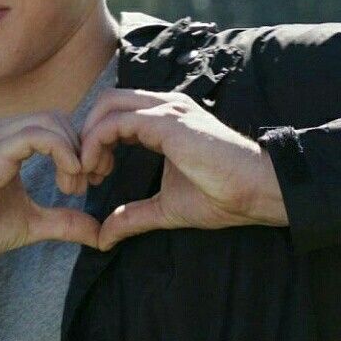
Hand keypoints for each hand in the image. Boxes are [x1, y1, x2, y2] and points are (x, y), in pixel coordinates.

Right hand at [0, 111, 98, 292]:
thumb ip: (63, 220)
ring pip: (49, 121)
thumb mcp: (31, 223)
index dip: (79, 148)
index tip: (87, 182)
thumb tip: (99, 233)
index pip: (54, 123)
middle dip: (81, 148)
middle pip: (57, 118)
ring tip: (74, 187)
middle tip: (85, 184)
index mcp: (4, 140)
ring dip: (73, 152)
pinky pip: (36, 136)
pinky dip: (62, 153)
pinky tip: (67, 180)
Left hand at [80, 89, 287, 250]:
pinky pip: (116, 122)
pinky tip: (97, 169)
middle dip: (85, 133)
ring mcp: (165, 109)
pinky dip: (97, 142)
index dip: (96, 140)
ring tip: (87, 172)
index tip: (93, 175)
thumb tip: (102, 237)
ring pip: (107, 106)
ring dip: (87, 138)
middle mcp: (162, 105)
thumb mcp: (165, 207)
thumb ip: (132, 216)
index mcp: (163, 117)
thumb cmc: (222, 195)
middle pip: (105, 102)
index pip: (115, 113)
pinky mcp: (166, 121)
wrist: (258, 191)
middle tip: (82, 172)